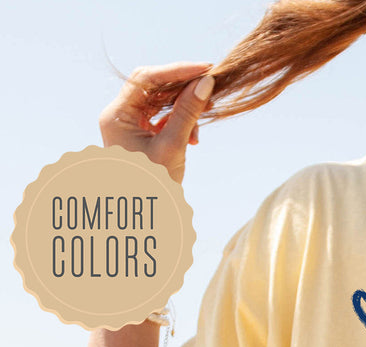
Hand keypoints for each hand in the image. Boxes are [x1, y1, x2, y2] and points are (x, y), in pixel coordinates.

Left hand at [99, 61, 214, 183]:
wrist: (146, 218)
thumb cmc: (154, 188)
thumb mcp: (173, 147)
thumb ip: (187, 114)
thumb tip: (205, 84)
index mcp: (117, 115)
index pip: (146, 78)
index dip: (177, 71)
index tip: (205, 70)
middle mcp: (119, 115)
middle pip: (153, 86)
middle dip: (182, 87)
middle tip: (209, 87)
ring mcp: (130, 125)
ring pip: (160, 102)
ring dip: (184, 108)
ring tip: (202, 123)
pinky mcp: (142, 135)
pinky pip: (163, 117)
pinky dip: (181, 121)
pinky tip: (193, 137)